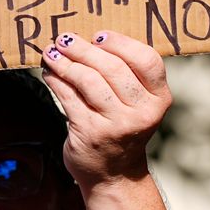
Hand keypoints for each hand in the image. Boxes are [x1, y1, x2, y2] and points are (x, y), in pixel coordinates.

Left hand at [40, 30, 171, 191]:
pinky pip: (69, 97)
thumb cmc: (122, 128)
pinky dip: (56, 80)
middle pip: (113, 68)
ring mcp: (117, 125)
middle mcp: (143, 113)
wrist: (114, 175)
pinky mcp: (90, 133)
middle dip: (84, 49)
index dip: (121, 43)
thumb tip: (87, 38)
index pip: (147, 60)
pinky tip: (50, 72)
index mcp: (159, 99)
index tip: (98, 35)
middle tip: (65, 38)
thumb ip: (125, 74)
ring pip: (89, 80)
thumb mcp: (137, 104)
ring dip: (66, 62)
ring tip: (52, 52)